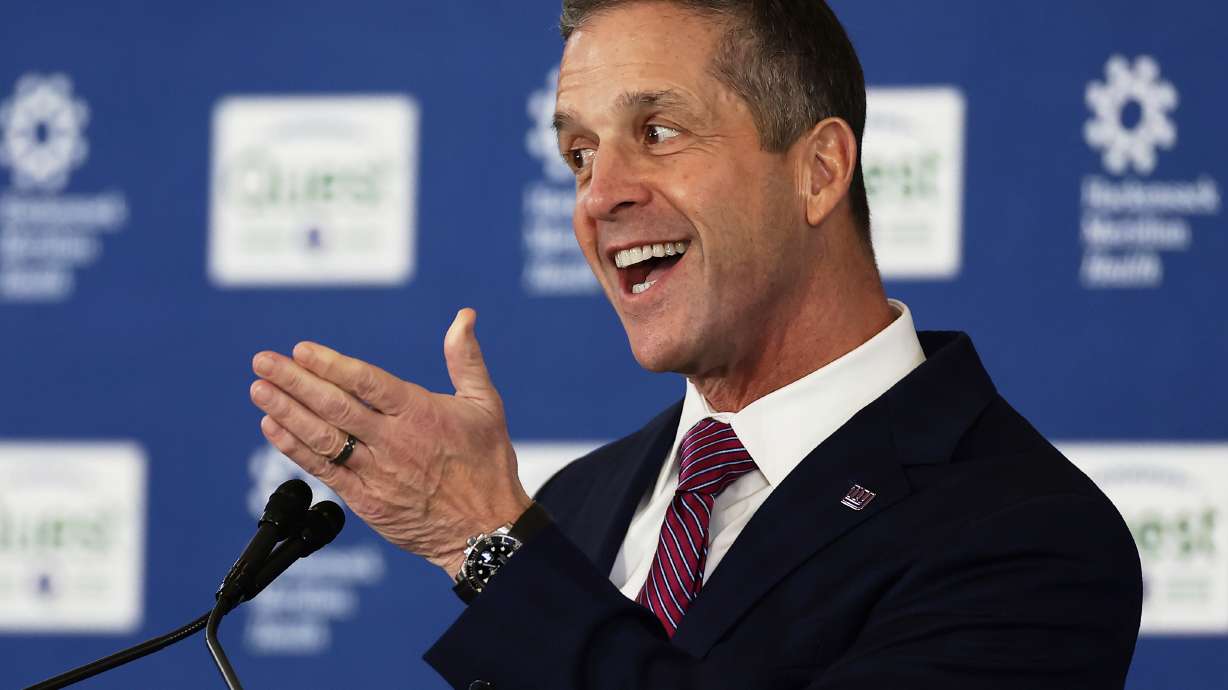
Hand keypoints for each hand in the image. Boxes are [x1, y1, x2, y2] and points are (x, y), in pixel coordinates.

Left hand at [248, 308, 531, 578]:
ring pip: (323, 438)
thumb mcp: (485, 404)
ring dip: (286, 412)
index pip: (367, 383)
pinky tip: (272, 428)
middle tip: (262, 362)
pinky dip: (294, 449)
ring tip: (258, 390)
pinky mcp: (365, 500)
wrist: (485, 530)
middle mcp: (394, 441)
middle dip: (294, 382)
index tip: (301, 350)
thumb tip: (463, 316)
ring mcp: (376, 472)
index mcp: (421, 413)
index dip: (331, 365)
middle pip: (335, 407)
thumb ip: (465, 358)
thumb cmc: (487, 463)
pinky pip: (323, 470)